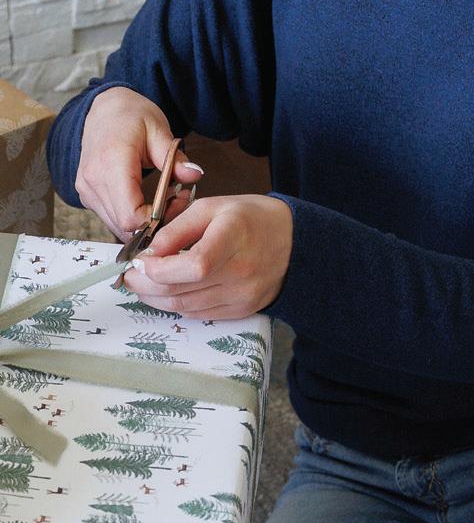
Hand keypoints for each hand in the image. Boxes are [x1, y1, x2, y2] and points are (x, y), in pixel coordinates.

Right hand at [77, 87, 203, 242]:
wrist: (104, 109)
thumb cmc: (130, 116)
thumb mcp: (158, 129)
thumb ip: (174, 157)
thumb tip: (194, 174)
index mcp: (110, 164)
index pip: (130, 216)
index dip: (157, 219)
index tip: (177, 200)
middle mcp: (93, 181)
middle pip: (125, 226)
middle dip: (155, 222)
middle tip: (177, 199)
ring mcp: (87, 190)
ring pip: (117, 226)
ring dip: (144, 222)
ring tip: (165, 198)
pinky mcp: (87, 195)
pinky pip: (111, 218)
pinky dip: (132, 216)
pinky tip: (148, 200)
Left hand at [122, 195, 292, 319]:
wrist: (293, 241)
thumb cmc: (250, 219)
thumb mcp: (211, 208)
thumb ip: (176, 229)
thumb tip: (147, 255)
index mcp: (235, 237)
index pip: (193, 266)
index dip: (158, 270)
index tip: (139, 263)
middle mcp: (242, 271)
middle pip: (182, 291)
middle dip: (145, 286)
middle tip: (131, 276)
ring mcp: (244, 295)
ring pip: (185, 307)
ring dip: (156, 298)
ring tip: (145, 284)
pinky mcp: (243, 310)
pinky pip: (199, 314)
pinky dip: (178, 304)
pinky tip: (171, 291)